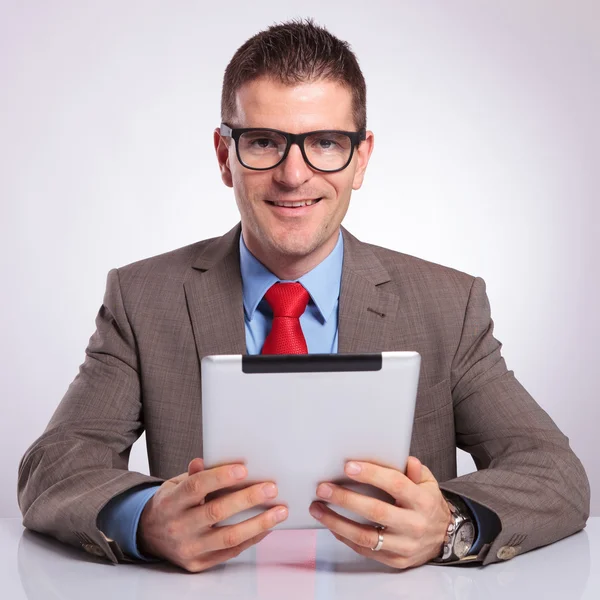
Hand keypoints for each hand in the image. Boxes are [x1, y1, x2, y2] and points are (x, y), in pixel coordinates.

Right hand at [138, 458, 287, 571]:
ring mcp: (189, 548)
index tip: (244, 469)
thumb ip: (194, 474)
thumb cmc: (171, 503)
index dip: (220, 477)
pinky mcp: (199, 564)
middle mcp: (179, 526)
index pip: (196, 487)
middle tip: (271, 488)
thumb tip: (207, 460)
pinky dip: (252, 538)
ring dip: (259, 523)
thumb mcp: (175, 484)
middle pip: (216, 511)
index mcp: (172, 501)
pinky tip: (267, 526)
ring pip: (228, 537)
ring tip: (280, 511)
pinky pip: (231, 551)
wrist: (149, 536)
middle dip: (247, 499)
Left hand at [309, 456, 451, 568]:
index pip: (395, 484)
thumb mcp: (428, 483)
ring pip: (366, 536)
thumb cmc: (428, 504)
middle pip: (376, 511)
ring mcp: (404, 545)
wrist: (444, 537)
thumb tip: (406, 459)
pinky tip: (331, 524)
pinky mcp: (395, 560)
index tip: (348, 467)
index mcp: (422, 501)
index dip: (371, 475)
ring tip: (317, 509)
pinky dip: (345, 537)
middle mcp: (414, 524)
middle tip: (324, 488)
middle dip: (346, 499)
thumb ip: (415, 470)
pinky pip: (365, 550)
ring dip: (337, 522)